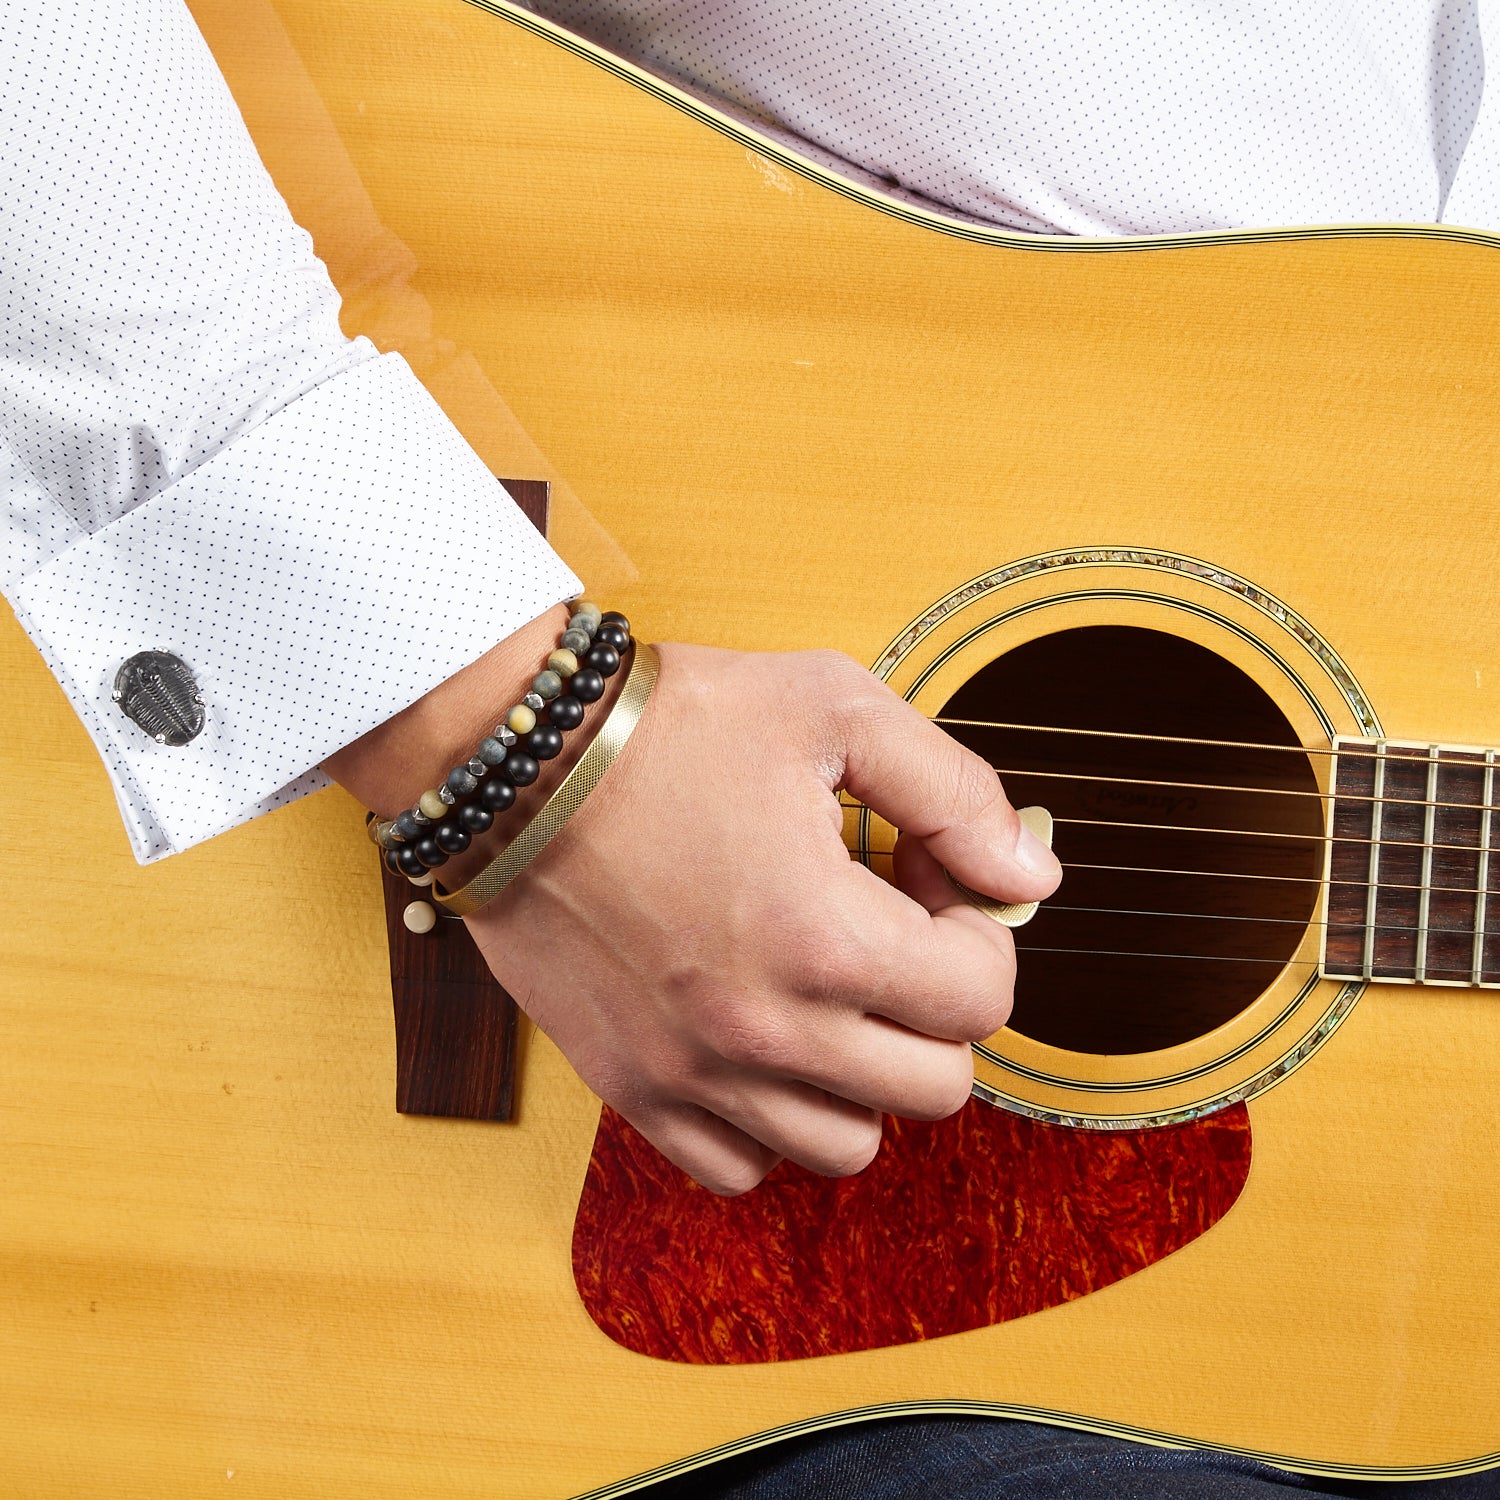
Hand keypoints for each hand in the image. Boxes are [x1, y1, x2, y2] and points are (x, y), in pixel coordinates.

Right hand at [461, 642, 1060, 1194]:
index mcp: (828, 935)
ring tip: (828, 996)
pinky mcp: (634, 1087)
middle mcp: (767, 1026)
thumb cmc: (669, 726)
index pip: (982, 997)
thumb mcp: (833, 710)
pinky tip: (761, 1044)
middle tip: (890, 939)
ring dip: (864, 1077)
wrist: (515, 760)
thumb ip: (953, 791)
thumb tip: (1031, 877)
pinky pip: (737, 1168)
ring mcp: (696, 1070)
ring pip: (845, 1146)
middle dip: (937, 1010)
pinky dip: (770, 1125)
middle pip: (934, 1087)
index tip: (927, 884)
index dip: (978, 933)